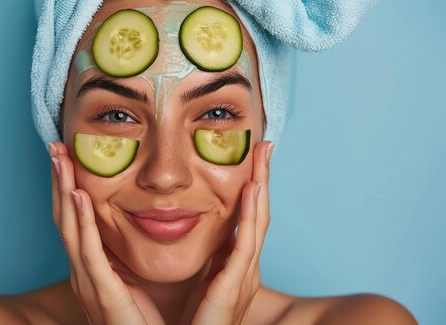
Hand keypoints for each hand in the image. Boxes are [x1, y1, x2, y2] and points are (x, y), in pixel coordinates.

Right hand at [48, 142, 164, 324]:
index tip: (67, 156)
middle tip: (55, 146)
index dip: (67, 186)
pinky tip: (79, 196)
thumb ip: (126, 253)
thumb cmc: (143, 320)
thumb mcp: (131, 278)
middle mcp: (81, 271)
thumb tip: (141, 221)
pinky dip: (81, 221)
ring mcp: (87, 281)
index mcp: (89, 267)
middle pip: (63, 216)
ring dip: (64, 190)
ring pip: (69, 227)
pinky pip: (88, 251)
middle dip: (58, 180)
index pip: (73, 218)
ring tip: (61, 159)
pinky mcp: (101, 291)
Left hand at [188, 141, 273, 324]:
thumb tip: (187, 228)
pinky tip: (253, 189)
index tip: (251, 157)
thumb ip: (202, 258)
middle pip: (259, 213)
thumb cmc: (192, 322)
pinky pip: (246, 243)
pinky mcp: (234, 286)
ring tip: (264, 155)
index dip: (251, 187)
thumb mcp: (199, 281)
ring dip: (262, 186)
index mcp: (235, 265)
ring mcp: (244, 276)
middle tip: (266, 145)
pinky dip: (251, 214)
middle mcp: (246, 268)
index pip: (246, 217)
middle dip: (263, 178)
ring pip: (258, 222)